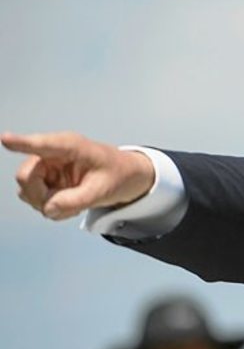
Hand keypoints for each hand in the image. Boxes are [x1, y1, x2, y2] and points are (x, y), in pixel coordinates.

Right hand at [2, 131, 154, 219]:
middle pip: (26, 176)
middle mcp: (52, 154)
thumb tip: (48, 210)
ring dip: (48, 203)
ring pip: (28, 191)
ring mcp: (47, 168)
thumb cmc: (118, 174)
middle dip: (41, 196)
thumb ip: (76, 200)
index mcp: (70, 146)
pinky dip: (52, 207)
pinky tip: (71, 204)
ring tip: (76, 203)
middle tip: (66, 205)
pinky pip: (37, 200)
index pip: (41, 144)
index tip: (4, 138)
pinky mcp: (47, 181)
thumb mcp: (103, 190)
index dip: (21, 142)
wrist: (126, 176)